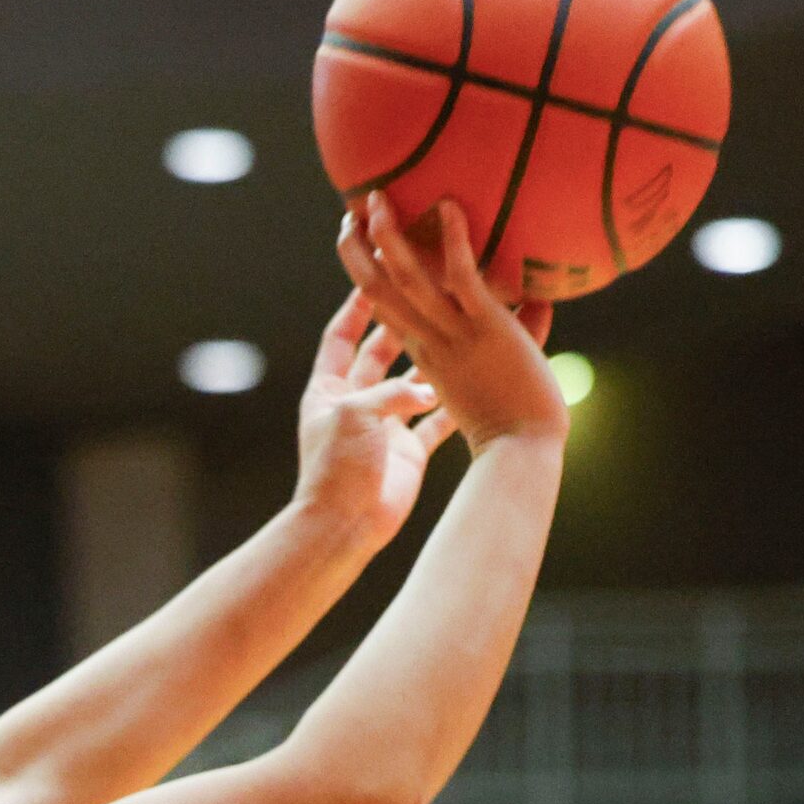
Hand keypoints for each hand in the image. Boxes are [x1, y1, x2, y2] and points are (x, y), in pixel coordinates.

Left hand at [292, 289, 450, 554]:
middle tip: (429, 298)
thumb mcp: (356, 415)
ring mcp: (384, 428)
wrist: (345, 526)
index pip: (340, 337)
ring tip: (458, 330)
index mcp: (328, 390)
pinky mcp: (409, 451)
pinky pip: (435, 421)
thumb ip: (390, 392)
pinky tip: (476, 381)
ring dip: (433, 362)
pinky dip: (452, 404)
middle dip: (402, 326)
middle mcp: (356, 404)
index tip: (377, 277)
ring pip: (412, 384)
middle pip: (379, 354)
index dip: (357, 308)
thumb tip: (426, 387)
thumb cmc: (337, 469)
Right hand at [336, 192, 564, 455]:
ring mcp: (452, 336)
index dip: (365, 278)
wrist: (522, 453)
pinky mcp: (483, 330)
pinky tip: (450, 207)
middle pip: (375, 290)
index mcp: (422, 359)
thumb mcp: (492, 383)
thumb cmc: (513, 428)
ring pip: (406, 279)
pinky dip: (454, 240)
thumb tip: (538, 302)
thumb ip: (509, 339)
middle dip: (356, 249)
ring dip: (389, 234)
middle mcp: (426, 344)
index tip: (357, 246)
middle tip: (352, 209)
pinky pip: (460, 277)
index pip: (382, 312)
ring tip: (379, 197)